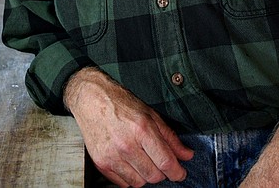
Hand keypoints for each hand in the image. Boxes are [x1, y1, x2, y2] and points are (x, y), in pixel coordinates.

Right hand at [64, 67, 193, 186]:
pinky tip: (130, 163)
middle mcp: (126, 145)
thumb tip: (187, 155)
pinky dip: (130, 178)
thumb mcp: (151, 115)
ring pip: (139, 183)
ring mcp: (112, 156)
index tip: (180, 173)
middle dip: (162, 173)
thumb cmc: (121, 104)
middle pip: (153, 176)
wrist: (91, 100)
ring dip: (145, 176)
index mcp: (142, 130)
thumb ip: (170, 138)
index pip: (165, 162)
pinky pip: (122, 183)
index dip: (177, 172)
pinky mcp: (101, 163)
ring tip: (143, 161)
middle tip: (160, 163)